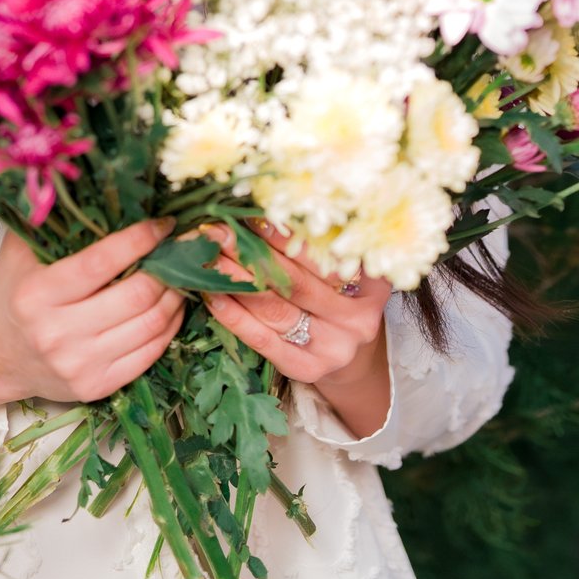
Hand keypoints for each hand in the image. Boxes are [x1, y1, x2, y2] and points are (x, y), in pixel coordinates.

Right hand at [0, 219, 184, 413]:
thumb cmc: (11, 296)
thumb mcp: (19, 252)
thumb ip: (50, 221)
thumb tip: (87, 182)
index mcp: (37, 294)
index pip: (101, 263)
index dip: (139, 240)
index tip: (162, 224)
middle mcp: (58, 333)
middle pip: (135, 296)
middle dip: (167, 267)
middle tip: (180, 247)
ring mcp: (80, 364)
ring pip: (150, 325)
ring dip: (174, 296)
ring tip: (180, 274)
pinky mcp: (97, 386)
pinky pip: (150, 354)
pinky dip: (169, 327)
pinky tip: (171, 306)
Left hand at [201, 221, 393, 440]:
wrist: (351, 358)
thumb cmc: (341, 301)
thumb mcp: (345, 272)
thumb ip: (320, 245)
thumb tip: (264, 209)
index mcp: (370, 285)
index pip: (322, 256)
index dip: (283, 235)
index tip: (248, 215)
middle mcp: (356, 318)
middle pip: (295, 281)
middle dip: (250, 252)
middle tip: (216, 231)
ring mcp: (334, 347)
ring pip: (276, 308)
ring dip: (237, 280)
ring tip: (208, 257)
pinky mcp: (309, 369)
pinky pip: (266, 341)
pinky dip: (236, 317)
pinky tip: (213, 297)